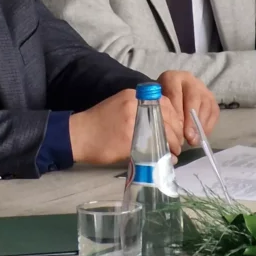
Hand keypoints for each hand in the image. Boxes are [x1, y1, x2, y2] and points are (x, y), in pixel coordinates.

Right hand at [69, 89, 183, 164]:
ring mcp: (133, 122)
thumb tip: (163, 125)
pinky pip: (152, 147)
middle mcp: (135, 105)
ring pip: (163, 132)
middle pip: (168, 117)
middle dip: (176, 133)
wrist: (77, 135)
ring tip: (174, 153)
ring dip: (172, 144)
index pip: (166, 103)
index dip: (175, 118)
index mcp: (133, 95)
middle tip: (178, 144)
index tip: (176, 129)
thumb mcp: (119, 106)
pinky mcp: (129, 140)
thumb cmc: (98, 123)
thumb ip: (139, 110)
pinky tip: (165, 159)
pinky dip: (163, 154)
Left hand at [156, 70, 218, 145]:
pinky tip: (202, 135)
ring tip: (195, 140)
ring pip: (206, 105)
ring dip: (201, 125)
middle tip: (189, 137)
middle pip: (193, 98)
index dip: (177, 112)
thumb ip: (163, 113)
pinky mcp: (211, 98)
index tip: (176, 128)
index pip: (175, 93)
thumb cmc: (162, 102)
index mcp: (172, 78)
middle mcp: (189, 79)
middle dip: (191, 120)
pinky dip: (209, 125)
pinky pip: (214, 111)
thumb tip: (169, 131)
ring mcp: (202, 88)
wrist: (170, 96)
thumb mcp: (157, 104)